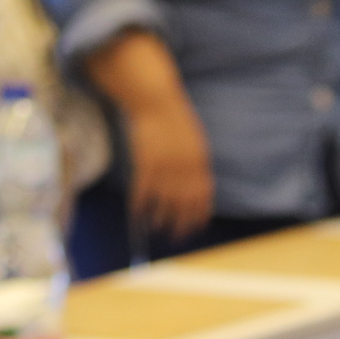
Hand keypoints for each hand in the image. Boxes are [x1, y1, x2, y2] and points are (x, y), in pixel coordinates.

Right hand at [125, 99, 214, 239]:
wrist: (157, 102)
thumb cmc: (176, 121)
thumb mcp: (196, 142)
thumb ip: (198, 165)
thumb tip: (200, 188)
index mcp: (201, 163)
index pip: (203, 197)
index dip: (199, 215)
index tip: (195, 228)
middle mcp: (185, 169)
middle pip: (184, 204)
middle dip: (181, 224)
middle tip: (176, 237)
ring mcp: (166, 166)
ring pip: (163, 202)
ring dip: (160, 219)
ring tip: (157, 228)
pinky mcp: (146, 163)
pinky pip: (142, 191)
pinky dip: (139, 205)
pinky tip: (136, 214)